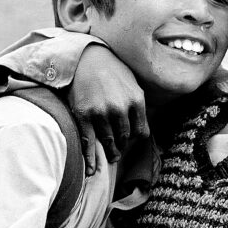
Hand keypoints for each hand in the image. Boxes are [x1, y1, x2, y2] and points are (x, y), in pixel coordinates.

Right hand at [68, 43, 148, 174]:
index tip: (130, 139)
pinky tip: (91, 170)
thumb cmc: (110, 69)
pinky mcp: (84, 115)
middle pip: (124, 138)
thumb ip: (138, 103)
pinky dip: (91, 159)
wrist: (84, 57)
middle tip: (118, 150)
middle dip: (121, 144)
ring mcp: (101, 113)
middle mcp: (120, 108)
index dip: (135, 137)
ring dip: (110, 152)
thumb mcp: (132, 82)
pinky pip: (89, 142)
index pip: (141, 132)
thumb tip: (143, 129)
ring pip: (109, 142)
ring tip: (111, 157)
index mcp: (136, 100)